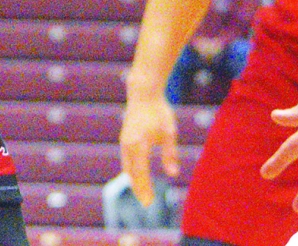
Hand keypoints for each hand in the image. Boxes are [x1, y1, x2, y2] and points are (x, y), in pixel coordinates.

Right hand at [118, 88, 179, 207]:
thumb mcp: (169, 132)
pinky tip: (137, 176)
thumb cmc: (158, 112)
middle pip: (131, 173)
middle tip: (146, 203)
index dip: (145, 189)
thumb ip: (170, 154)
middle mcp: (128, 145)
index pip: (141, 173)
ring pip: (127, 167)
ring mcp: (124, 142)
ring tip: (142, 193)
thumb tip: (173, 174)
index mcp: (138, 144)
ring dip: (134, 181)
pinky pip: (126, 160)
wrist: (143, 93)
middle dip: (138, 189)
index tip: (149, 202)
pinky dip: (131, 171)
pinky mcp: (124, 139)